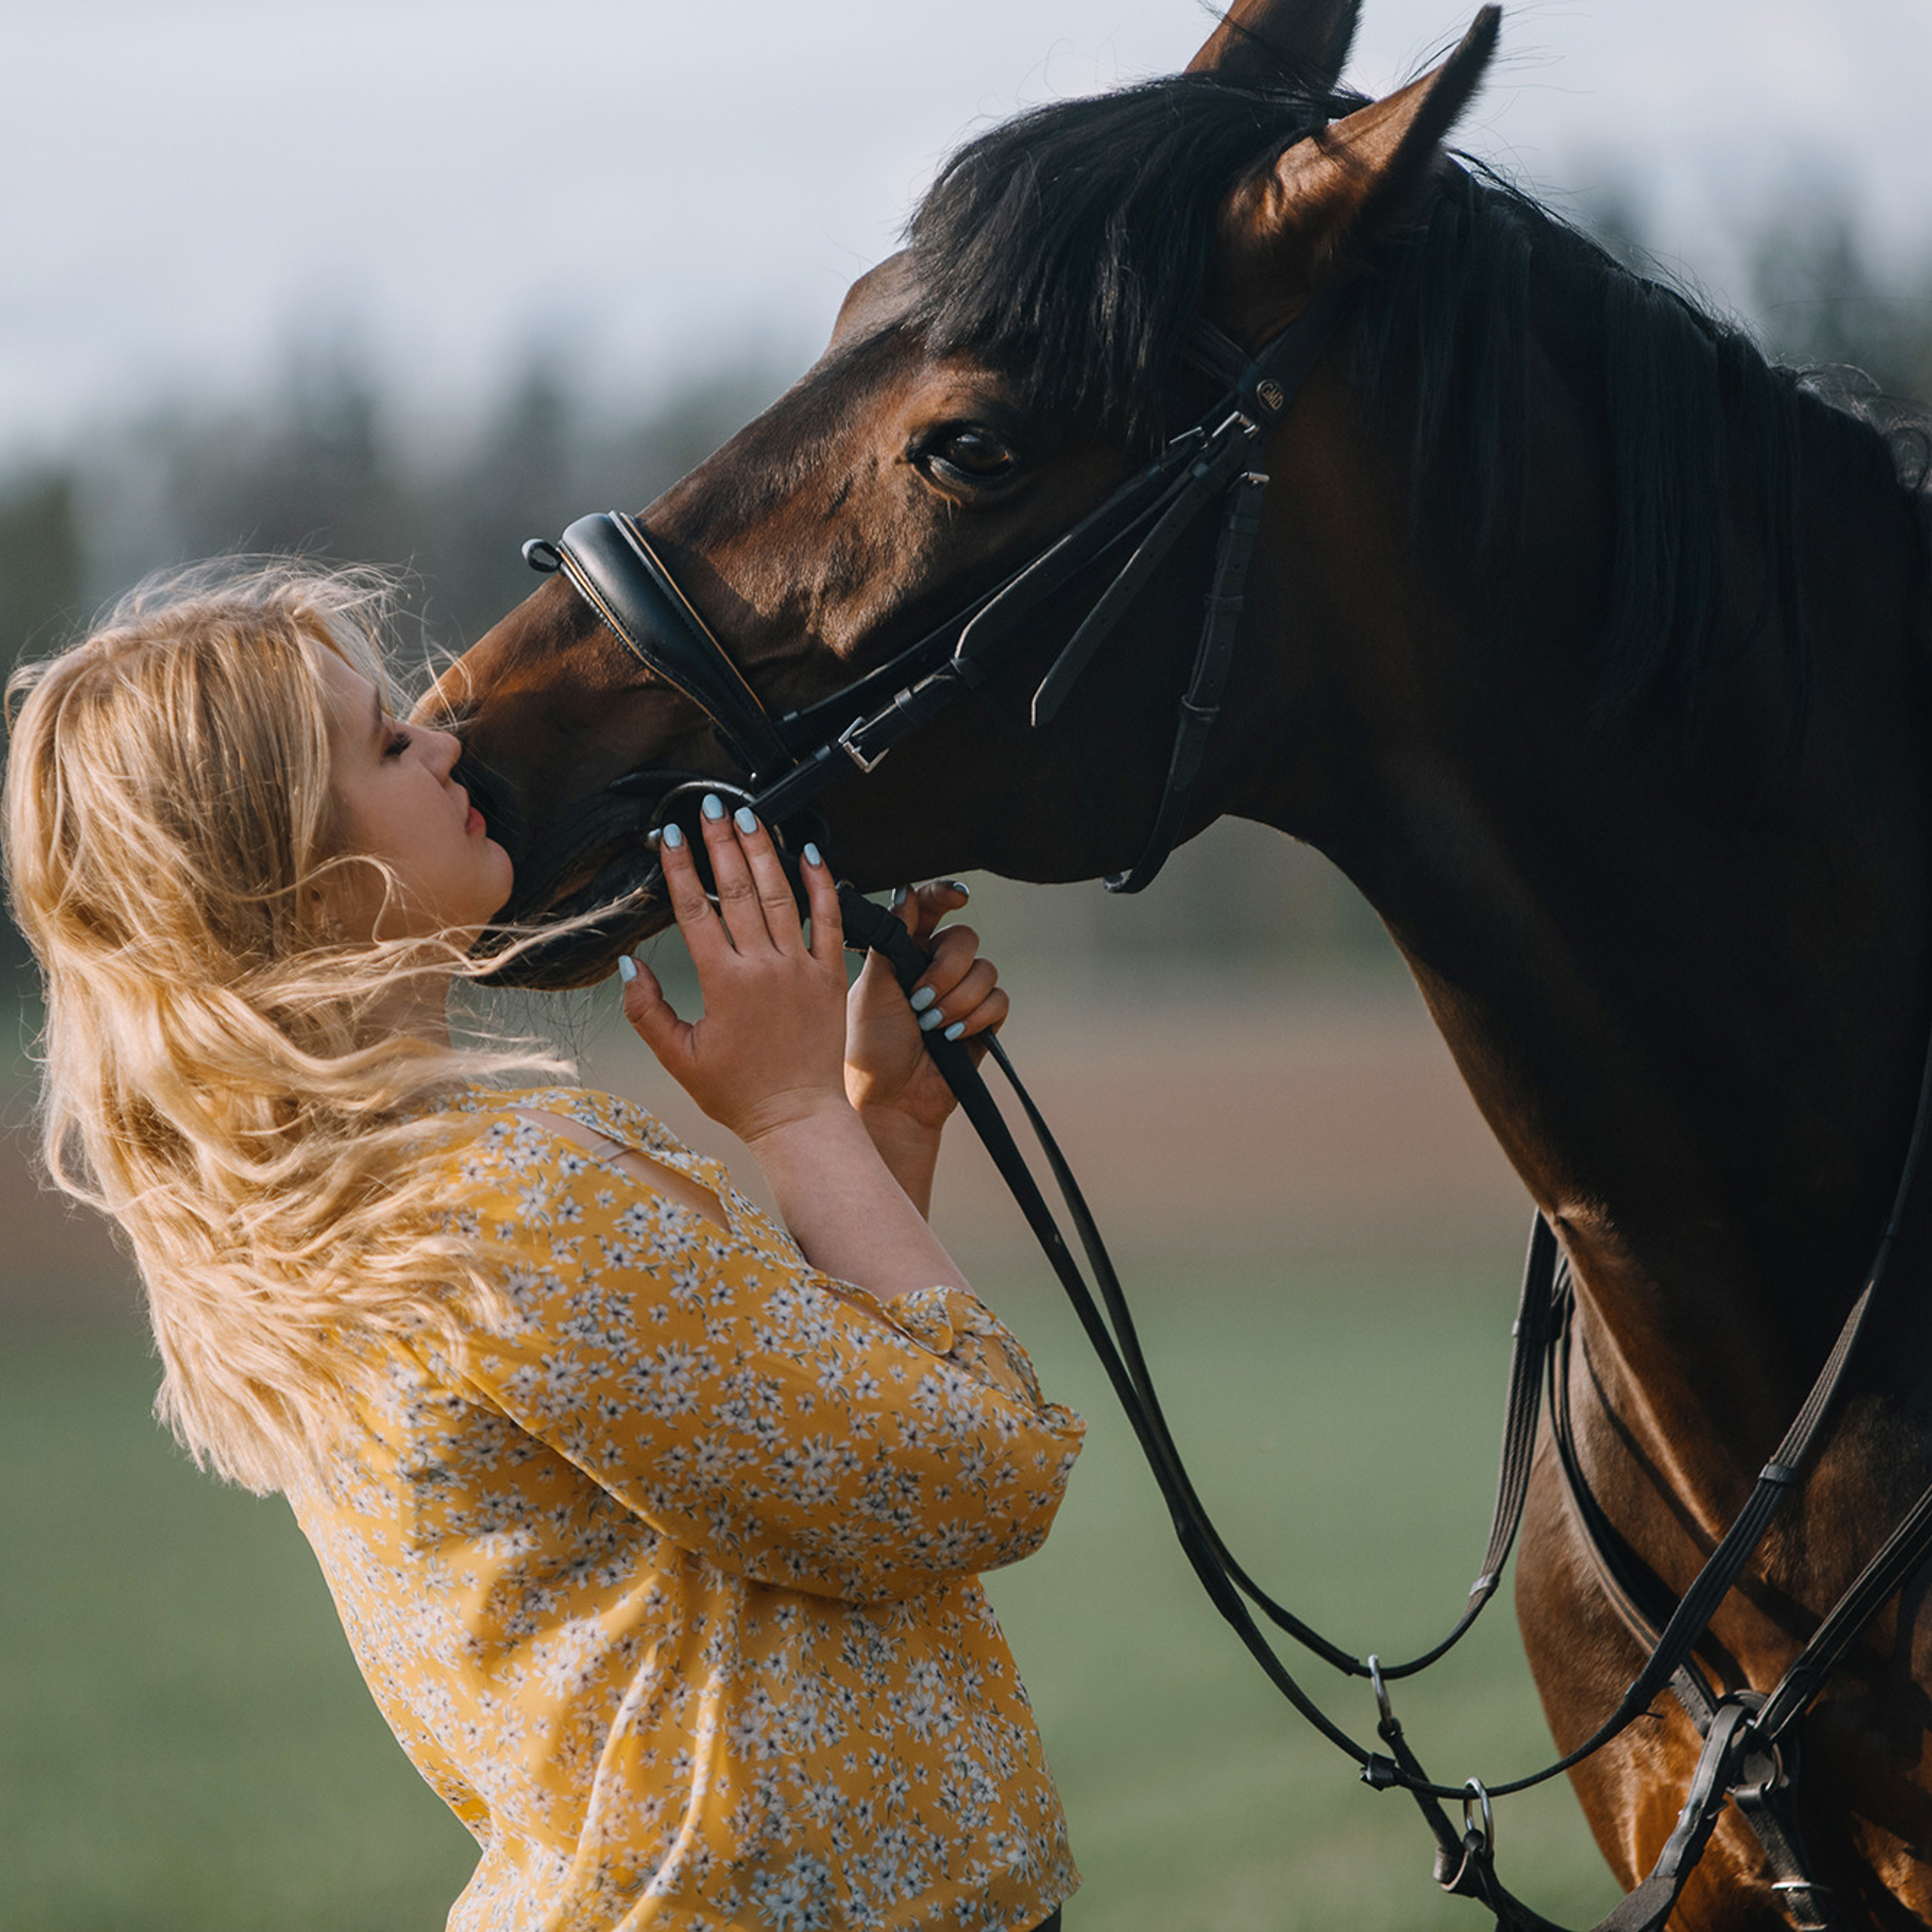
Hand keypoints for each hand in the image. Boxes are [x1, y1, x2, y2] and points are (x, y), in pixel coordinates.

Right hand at [620, 801, 849, 1145]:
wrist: (798, 1117)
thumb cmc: (740, 1092)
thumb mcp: (679, 1058)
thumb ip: (647, 1010)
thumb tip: (630, 966)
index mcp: (724, 984)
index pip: (696, 911)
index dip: (681, 869)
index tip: (672, 838)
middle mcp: (764, 968)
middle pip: (738, 890)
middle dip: (721, 843)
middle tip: (712, 808)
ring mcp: (801, 968)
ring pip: (781, 895)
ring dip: (764, 851)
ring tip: (751, 817)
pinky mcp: (831, 975)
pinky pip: (830, 919)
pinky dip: (822, 883)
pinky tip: (810, 852)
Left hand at [844, 882, 1008, 1137]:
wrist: (890, 1100)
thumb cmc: (869, 1048)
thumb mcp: (871, 986)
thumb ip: (891, 938)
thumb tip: (906, 892)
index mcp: (904, 951)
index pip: (929, 909)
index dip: (945, 895)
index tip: (957, 898)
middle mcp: (935, 967)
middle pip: (964, 938)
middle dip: (946, 969)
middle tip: (920, 999)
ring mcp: (961, 994)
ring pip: (985, 970)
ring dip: (957, 998)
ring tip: (931, 1025)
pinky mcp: (982, 1020)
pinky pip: (998, 1000)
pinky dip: (976, 1016)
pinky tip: (953, 1035)